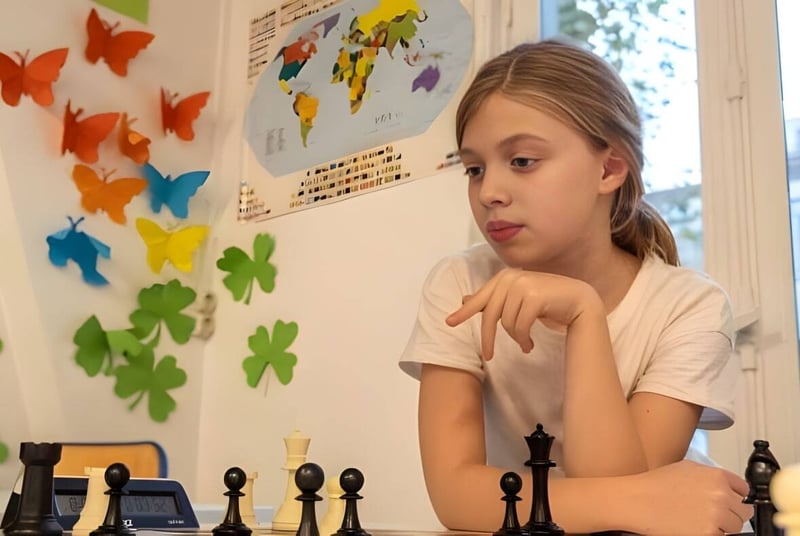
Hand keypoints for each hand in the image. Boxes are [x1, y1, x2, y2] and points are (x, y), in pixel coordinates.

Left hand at [445, 268, 601, 359]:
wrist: (579, 300)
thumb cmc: (547, 301)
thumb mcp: (517, 299)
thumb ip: (493, 299)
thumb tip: (465, 299)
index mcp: (504, 277)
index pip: (480, 298)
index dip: (464, 312)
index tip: (449, 323)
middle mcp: (511, 277)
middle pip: (490, 315)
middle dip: (488, 338)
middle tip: (489, 355)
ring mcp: (523, 285)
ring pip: (506, 323)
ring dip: (515, 339)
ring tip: (525, 343)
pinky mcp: (534, 296)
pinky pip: (520, 326)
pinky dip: (523, 339)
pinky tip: (529, 344)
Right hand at [631, 460, 751, 534]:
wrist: (638, 500)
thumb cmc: (656, 484)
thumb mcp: (687, 467)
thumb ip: (712, 475)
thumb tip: (727, 486)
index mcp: (717, 476)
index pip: (744, 489)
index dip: (735, 495)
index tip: (730, 500)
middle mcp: (721, 496)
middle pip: (743, 511)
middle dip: (731, 512)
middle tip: (713, 513)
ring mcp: (716, 516)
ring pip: (735, 527)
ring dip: (723, 526)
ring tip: (701, 519)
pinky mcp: (708, 534)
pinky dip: (710, 533)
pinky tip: (693, 525)